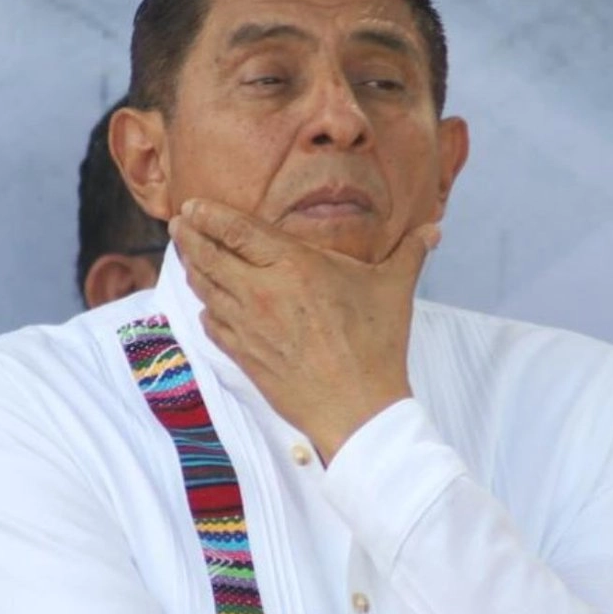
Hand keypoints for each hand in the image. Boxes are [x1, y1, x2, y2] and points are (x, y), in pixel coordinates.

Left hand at [169, 199, 439, 463]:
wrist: (357, 408)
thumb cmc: (376, 345)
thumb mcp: (394, 289)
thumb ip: (409, 253)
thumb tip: (435, 229)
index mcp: (293, 265)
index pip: (238, 230)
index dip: (210, 215)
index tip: (193, 206)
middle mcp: (262, 291)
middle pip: (210, 256)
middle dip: (190, 237)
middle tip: (178, 224)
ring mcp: (248, 325)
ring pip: (206, 290)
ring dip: (192, 269)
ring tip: (186, 255)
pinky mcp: (245, 355)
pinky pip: (212, 326)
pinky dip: (205, 311)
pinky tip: (205, 307)